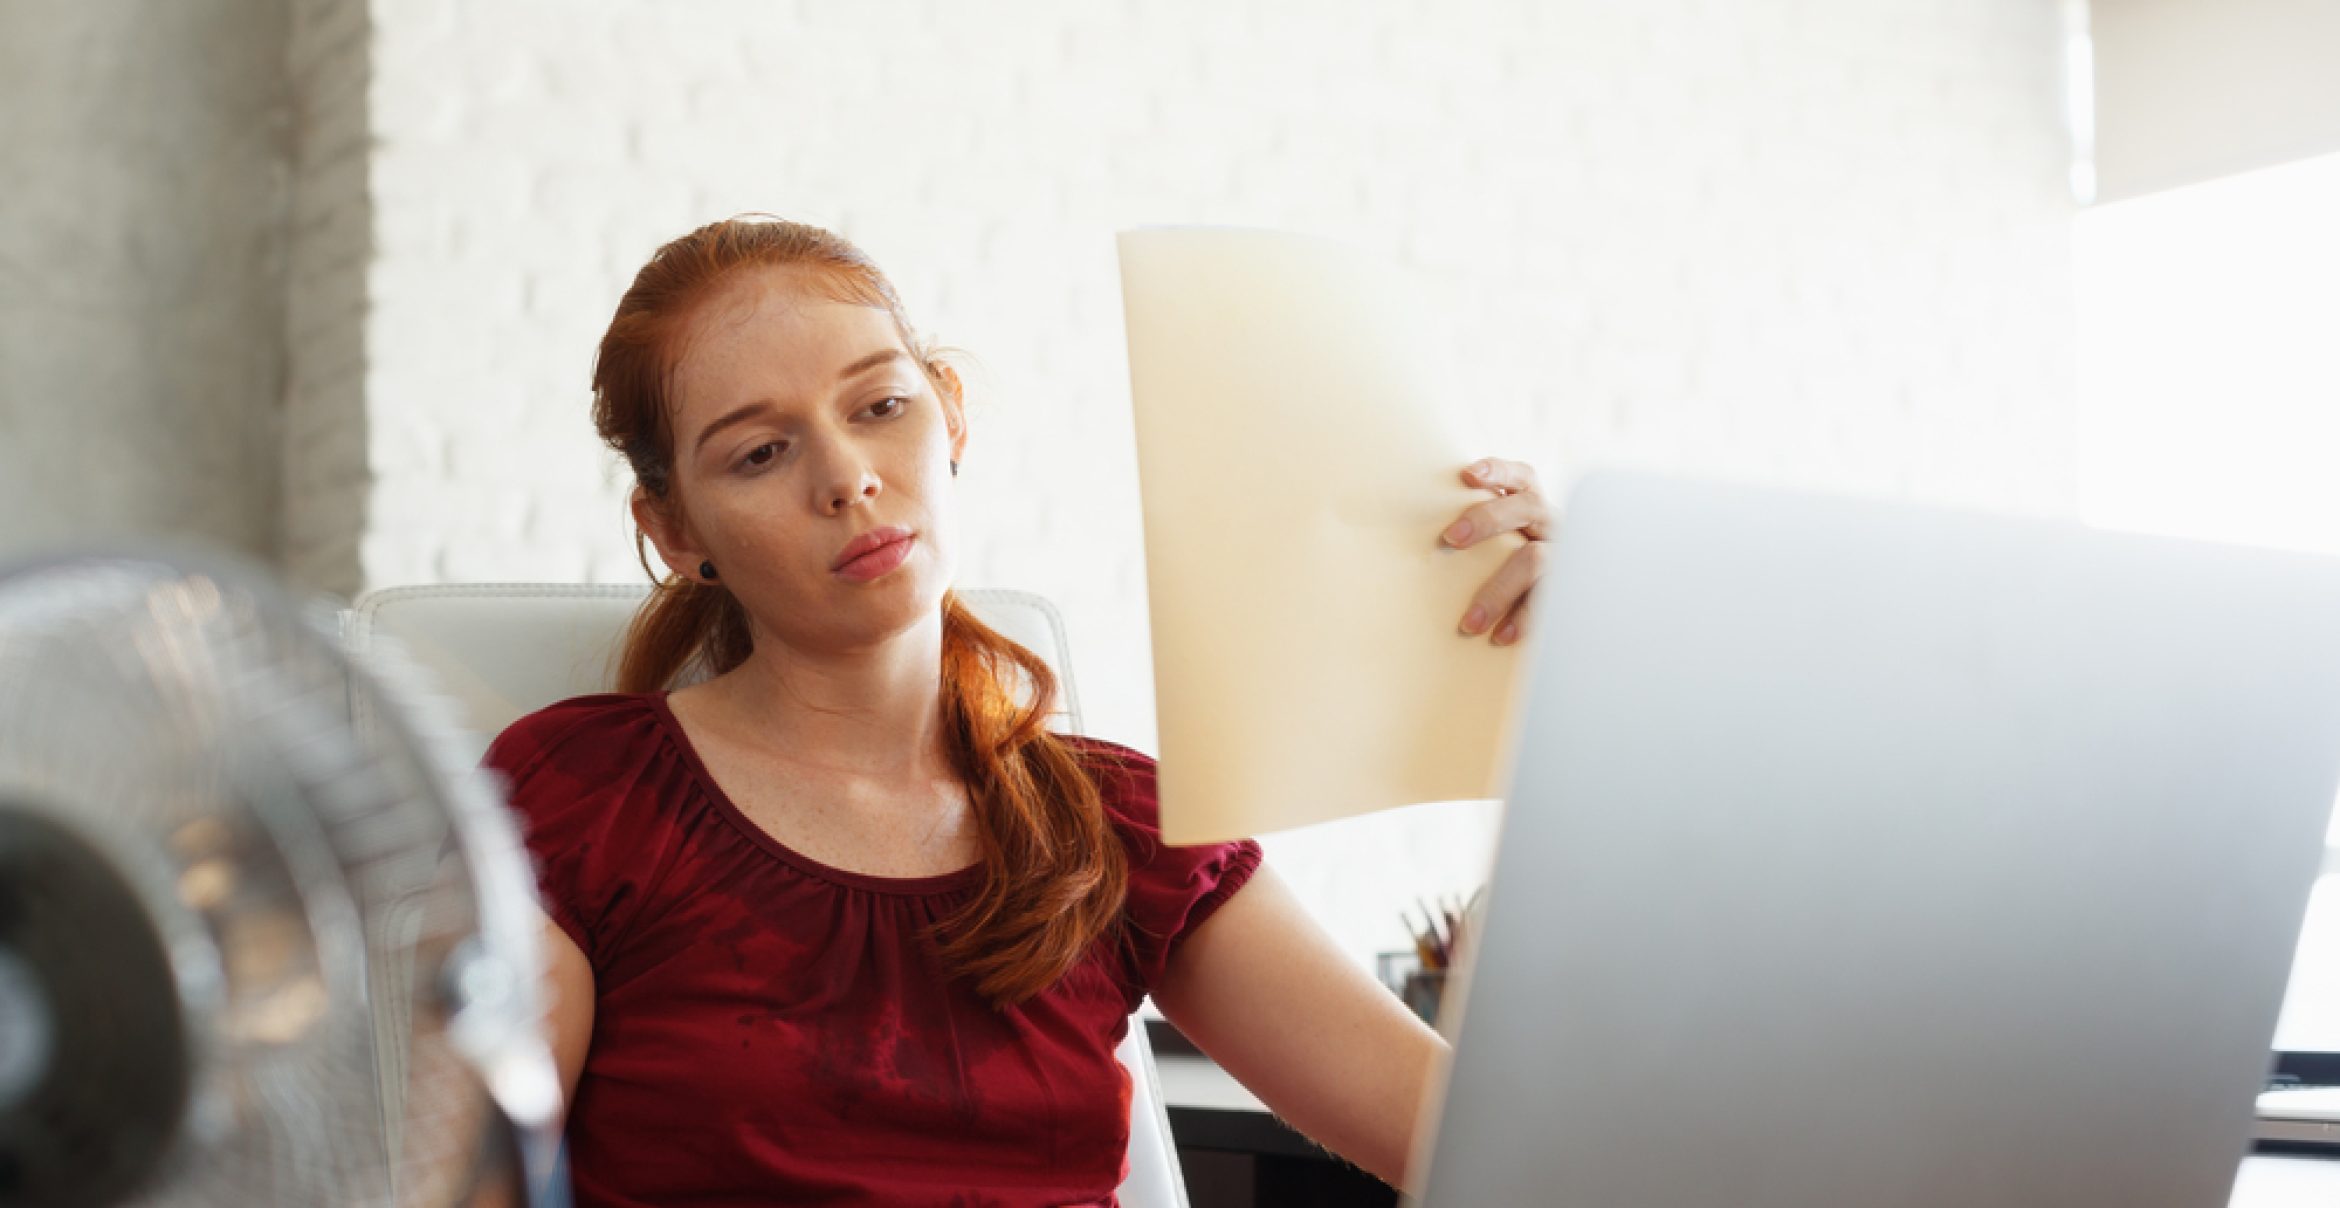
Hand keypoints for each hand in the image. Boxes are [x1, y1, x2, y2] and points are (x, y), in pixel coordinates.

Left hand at [1442, 457, 1555, 646]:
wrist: (1574, 592)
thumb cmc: (1513, 557)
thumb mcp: (1504, 535)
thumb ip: (1480, 525)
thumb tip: (1419, 526)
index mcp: (1533, 504)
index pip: (1521, 476)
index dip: (1498, 470)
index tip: (1468, 474)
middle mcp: (1550, 525)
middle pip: (1528, 508)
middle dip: (1488, 520)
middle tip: (1450, 538)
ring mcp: (1562, 555)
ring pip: (1536, 559)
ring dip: (1499, 589)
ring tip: (1470, 621)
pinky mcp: (1565, 589)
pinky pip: (1546, 602)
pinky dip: (1523, 619)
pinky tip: (1501, 636)